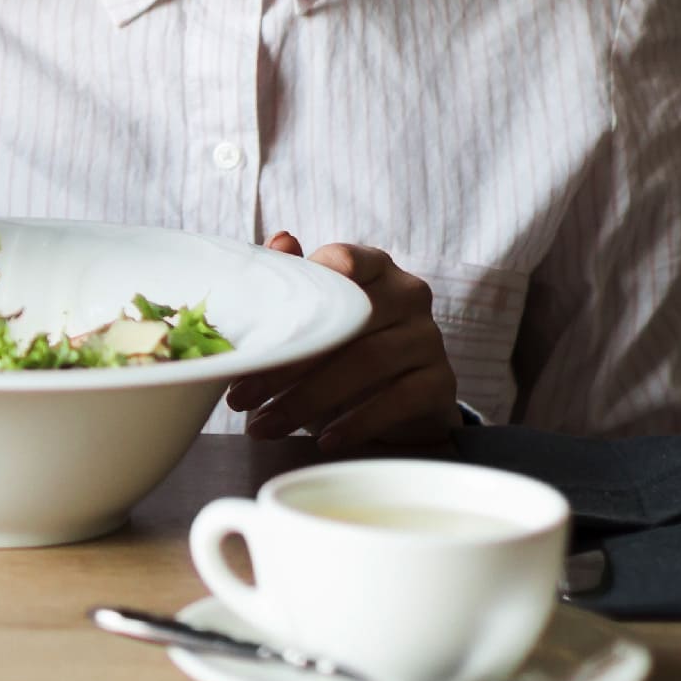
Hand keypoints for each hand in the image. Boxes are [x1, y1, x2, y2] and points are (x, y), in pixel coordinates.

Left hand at [225, 233, 458, 450]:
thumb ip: (298, 279)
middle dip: (286, 363)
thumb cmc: (347, 347)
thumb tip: (280, 241)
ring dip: (308, 399)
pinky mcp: (440, 382)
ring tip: (265, 424)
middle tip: (239, 396)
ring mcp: (428, 338)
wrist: (404, 400)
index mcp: (375, 268)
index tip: (271, 310)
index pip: (346, 260)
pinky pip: (398, 401)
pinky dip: (357, 423)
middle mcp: (408, 295)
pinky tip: (324, 439)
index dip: (310, 279)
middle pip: (346, 322)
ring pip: (367, 363)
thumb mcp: (319, 316)